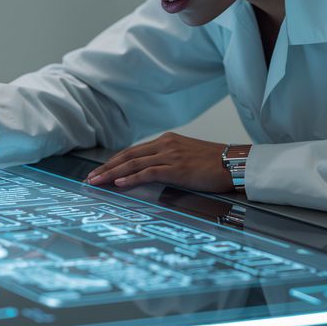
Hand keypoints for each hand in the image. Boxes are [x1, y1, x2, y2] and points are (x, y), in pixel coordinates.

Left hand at [83, 132, 242, 192]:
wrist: (236, 163)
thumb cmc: (215, 164)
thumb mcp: (187, 158)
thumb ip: (168, 162)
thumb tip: (151, 175)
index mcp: (166, 140)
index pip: (133, 151)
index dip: (113, 162)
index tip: (99, 171)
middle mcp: (165, 144)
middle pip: (127, 156)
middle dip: (105, 168)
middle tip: (89, 178)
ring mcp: (170, 155)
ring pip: (132, 163)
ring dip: (111, 174)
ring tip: (96, 182)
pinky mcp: (176, 168)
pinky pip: (147, 173)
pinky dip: (130, 178)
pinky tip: (118, 184)